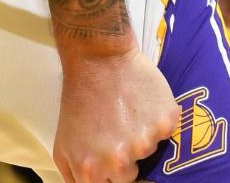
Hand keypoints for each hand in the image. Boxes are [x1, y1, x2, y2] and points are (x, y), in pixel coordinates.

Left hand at [55, 47, 178, 182]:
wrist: (98, 58)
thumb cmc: (78, 99)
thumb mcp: (63, 144)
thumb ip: (76, 175)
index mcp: (91, 170)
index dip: (109, 174)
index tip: (110, 159)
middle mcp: (118, 162)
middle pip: (131, 175)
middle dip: (125, 157)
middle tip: (115, 129)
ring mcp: (144, 143)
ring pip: (149, 151)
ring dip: (141, 135)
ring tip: (125, 111)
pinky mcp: (164, 124)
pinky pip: (166, 131)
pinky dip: (157, 119)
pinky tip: (141, 103)